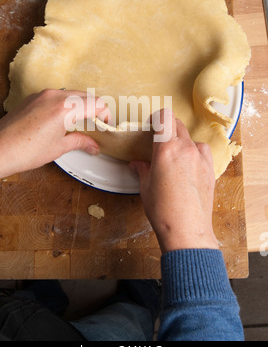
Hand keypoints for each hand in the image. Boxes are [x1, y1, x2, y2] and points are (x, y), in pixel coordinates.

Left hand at [0, 89, 107, 187]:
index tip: (106, 124)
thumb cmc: (25, 151)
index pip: (96, 103)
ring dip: (80, 104)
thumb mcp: (59, 147)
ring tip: (81, 122)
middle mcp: (54, 96)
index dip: (105, 114)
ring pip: (71, 93)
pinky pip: (57, 95)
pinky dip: (66, 103)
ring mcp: (42, 95)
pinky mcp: (33, 97)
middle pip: (85, 95)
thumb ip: (80, 141)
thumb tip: (94, 145)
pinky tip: (64, 119)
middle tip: (97, 124)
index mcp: (65, 108)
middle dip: (95, 108)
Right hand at [130, 109, 218, 253]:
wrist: (187, 230)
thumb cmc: (164, 210)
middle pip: (178, 124)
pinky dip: (194, 153)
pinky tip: (188, 165)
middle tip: (159, 141)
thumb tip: (137, 165)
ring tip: (174, 156)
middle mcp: (185, 149)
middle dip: (167, 128)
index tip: (152, 126)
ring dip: (182, 141)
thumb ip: (142, 170)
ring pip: (191, 138)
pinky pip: (202, 151)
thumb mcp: (146, 187)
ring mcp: (200, 158)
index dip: (157, 118)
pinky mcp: (210, 169)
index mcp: (166, 149)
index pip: (164, 117)